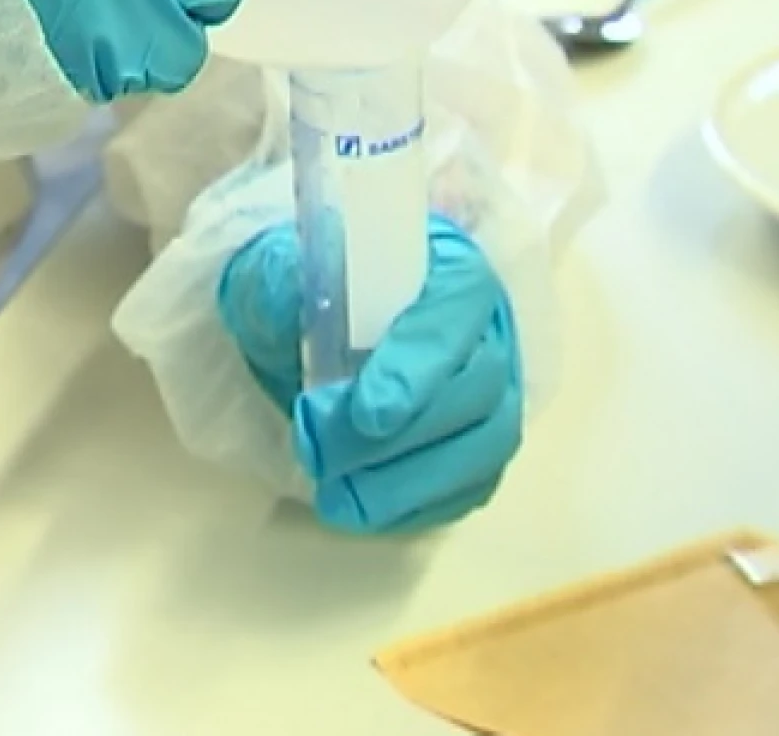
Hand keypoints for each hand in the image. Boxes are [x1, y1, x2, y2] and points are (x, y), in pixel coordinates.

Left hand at [218, 218, 522, 532]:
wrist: (321, 326)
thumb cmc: (313, 291)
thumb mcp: (282, 270)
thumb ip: (282, 282)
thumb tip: (290, 302)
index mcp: (450, 274)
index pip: (453, 320)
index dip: (417, 370)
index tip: (367, 415)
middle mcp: (489, 331)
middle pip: (474, 391)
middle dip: (398, 437)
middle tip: (320, 456)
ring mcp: (496, 392)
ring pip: (483, 446)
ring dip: (408, 482)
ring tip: (335, 498)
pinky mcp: (481, 445)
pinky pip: (471, 485)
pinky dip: (420, 504)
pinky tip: (363, 509)